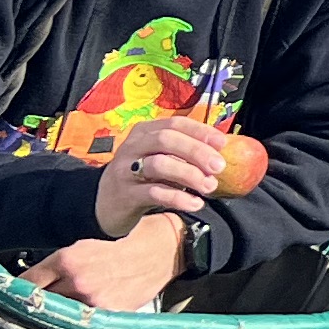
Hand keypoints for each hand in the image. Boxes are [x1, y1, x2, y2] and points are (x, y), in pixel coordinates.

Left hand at [29, 218, 183, 310]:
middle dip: (38, 300)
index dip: (18, 288)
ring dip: (60, 312)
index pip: (27, 283)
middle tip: (39, 300)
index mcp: (67, 260)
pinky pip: (86, 322)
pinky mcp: (110, 314)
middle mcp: (77, 282)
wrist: (162, 251)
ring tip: (67, 304)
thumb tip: (33, 283)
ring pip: (62, 314)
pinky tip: (89, 309)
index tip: (14, 293)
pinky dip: (83, 319)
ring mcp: (94, 301)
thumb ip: (58, 264)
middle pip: (41, 301)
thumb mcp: (84, 245)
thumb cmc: (125, 243)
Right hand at [93, 116, 225, 235]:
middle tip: (219, 167)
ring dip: (189, 174)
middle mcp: (133, 146)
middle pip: (166, 140)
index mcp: (144, 132)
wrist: (105, 204)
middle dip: (196, 151)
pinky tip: (195, 204)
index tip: (222, 142)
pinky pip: (154, 192)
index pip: (175, 124)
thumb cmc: (143, 178)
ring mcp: (126, 170)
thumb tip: (222, 152)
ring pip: (159, 164)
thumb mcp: (161, 159)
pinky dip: (178, 198)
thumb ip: (184, 153)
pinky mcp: (125, 194)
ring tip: (209, 186)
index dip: (200, 131)